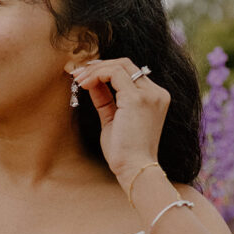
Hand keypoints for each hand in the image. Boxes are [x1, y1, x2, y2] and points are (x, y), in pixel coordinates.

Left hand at [71, 58, 169, 189]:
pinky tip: (84, 85)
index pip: (130, 73)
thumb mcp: (113, 119)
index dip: (105, 70)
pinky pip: (114, 74)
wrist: (135, 169)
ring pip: (119, 65)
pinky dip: (96, 75)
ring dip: (94, 70)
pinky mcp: (136, 98)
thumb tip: (92, 82)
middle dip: (98, 66)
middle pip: (126, 64)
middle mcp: (156, 93)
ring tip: (77, 80)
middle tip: (77, 74)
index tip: (85, 77)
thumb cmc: (124, 152)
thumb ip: (106, 99)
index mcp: (155, 98)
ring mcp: (148, 94)